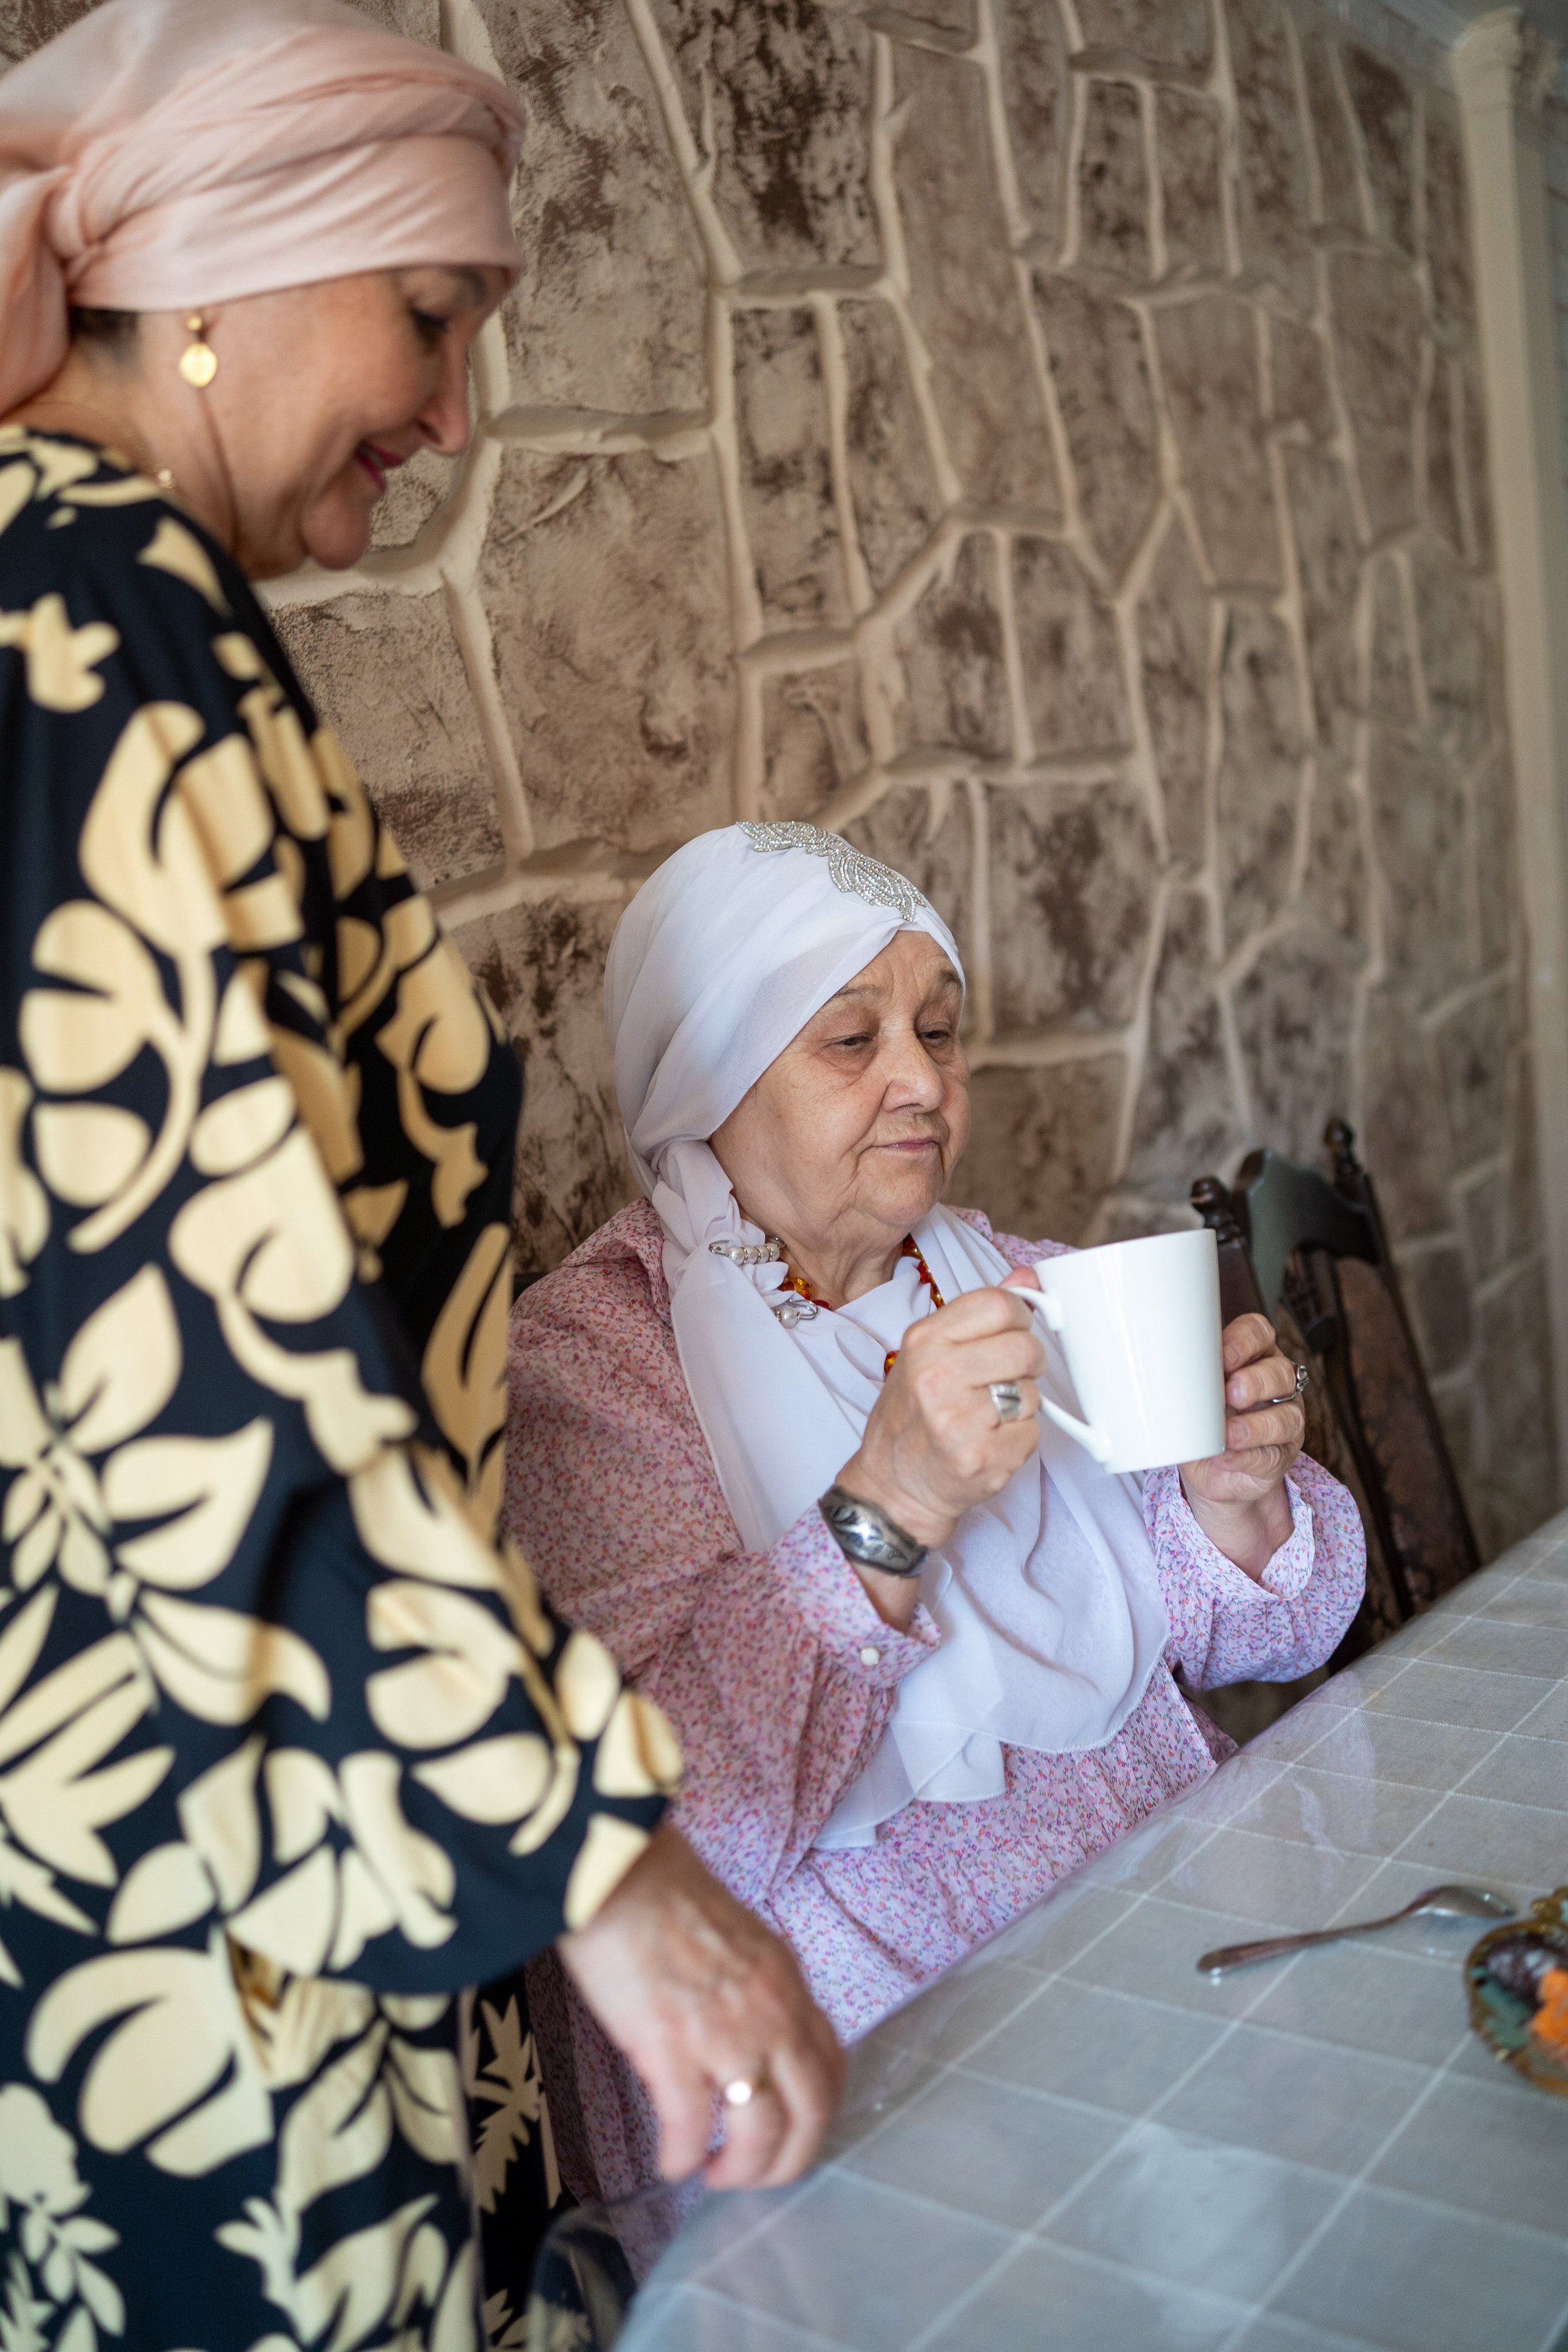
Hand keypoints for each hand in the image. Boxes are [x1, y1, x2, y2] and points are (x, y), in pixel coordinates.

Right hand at [558, 1821, 843, 2189]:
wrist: (615, 1869)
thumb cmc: (662, 1890)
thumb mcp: (738, 1936)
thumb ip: (754, 1987)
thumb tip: (745, 2030)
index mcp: (785, 1980)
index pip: (831, 2064)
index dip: (817, 2113)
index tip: (793, 2131)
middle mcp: (770, 2011)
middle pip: (811, 2111)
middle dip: (789, 2160)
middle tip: (757, 2176)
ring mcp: (725, 2033)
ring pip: (760, 2131)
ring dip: (741, 2170)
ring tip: (714, 2175)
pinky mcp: (671, 2048)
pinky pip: (690, 2129)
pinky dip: (682, 2159)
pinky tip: (670, 2163)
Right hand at [838, 1286, 1044, 1560]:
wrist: (893, 1485)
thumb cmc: (913, 1416)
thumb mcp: (930, 1353)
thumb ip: (979, 1315)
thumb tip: (1027, 1278)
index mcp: (925, 1340)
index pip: (1000, 1304)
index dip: (1018, 1319)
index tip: (1010, 1334)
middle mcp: (938, 1377)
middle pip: (1025, 1348)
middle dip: (1026, 1364)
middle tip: (1004, 1379)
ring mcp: (960, 1420)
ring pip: (1032, 1393)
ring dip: (1020, 1405)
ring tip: (987, 1416)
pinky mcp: (982, 1458)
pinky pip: (1032, 1433)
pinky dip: (1019, 1439)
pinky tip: (989, 1442)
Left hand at [1179, 1311, 1304, 1577]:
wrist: (1208, 1469)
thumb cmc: (1198, 1417)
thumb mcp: (1188, 1392)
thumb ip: (1181, 1376)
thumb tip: (1142, 1366)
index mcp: (1252, 1356)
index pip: (1259, 1334)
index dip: (1245, 1341)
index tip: (1222, 1355)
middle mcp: (1275, 1384)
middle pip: (1279, 1372)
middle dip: (1255, 1380)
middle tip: (1229, 1392)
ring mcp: (1284, 1421)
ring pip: (1286, 1416)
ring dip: (1256, 1425)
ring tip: (1228, 1433)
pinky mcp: (1280, 1457)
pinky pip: (1272, 1456)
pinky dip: (1248, 1457)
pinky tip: (1228, 1457)